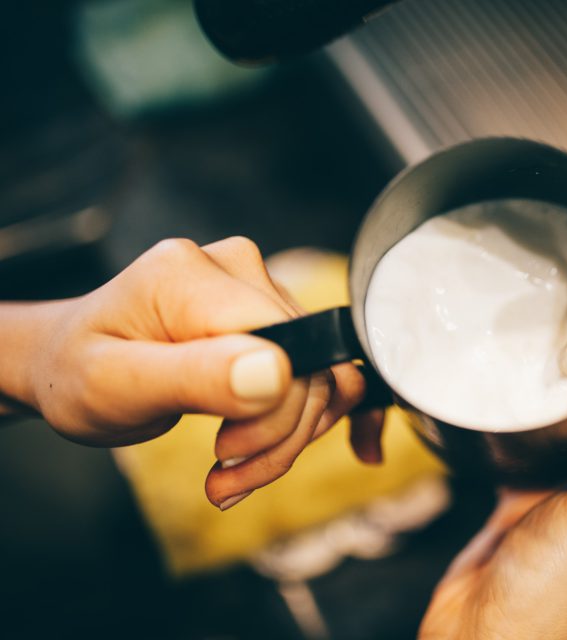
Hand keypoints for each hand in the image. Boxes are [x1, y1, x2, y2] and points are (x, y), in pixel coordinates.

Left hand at [11, 237, 381, 508]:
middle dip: (278, 438)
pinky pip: (320, 370)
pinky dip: (307, 419)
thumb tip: (278, 373)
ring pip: (320, 375)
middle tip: (226, 478)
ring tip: (234, 473)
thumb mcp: (113, 387)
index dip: (274, 413)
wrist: (66, 361)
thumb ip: (195, 377)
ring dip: (289, 438)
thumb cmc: (76, 374)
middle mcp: (237, 267)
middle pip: (309, 365)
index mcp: (190, 276)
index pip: (285, 348)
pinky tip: (283, 450)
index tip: (224, 456)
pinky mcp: (274, 312)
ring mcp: (260, 286)